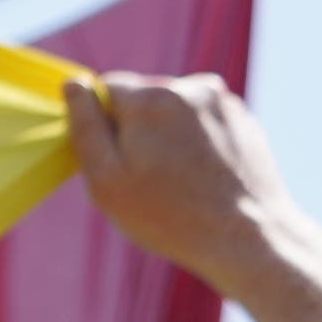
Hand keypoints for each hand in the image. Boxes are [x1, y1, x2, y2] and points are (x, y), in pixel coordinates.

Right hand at [58, 70, 308, 295]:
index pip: (104, 89)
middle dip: (135, 130)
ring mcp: (223, 102)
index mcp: (151, 98)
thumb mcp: (106, 181)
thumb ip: (85, 126)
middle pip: (142, 98)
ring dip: (167, 135)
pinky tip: (201, 178)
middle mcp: (190, 87)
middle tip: (146, 178)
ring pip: (173, 109)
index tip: (114, 163)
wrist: (249, 238)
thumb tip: (72, 84)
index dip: (101, 127)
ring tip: (177, 180)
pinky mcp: (244, 119)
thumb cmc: (169, 217)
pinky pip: (202, 121)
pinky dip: (195, 143)